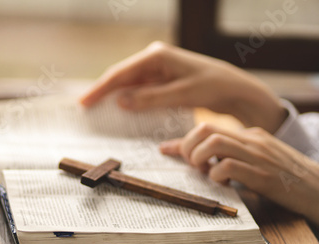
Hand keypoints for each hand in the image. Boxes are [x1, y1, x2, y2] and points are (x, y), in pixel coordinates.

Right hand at [80, 41, 286, 132]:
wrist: (234, 90)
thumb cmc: (213, 87)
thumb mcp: (182, 95)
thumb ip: (150, 98)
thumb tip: (120, 101)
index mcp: (157, 56)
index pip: (121, 73)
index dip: (101, 88)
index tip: (84, 102)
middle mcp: (154, 59)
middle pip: (122, 78)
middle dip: (104, 93)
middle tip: (85, 109)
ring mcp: (158, 70)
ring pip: (130, 86)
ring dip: (116, 99)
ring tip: (97, 112)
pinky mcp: (163, 81)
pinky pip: (142, 92)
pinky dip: (131, 103)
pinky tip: (121, 113)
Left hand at [160, 123, 318, 243]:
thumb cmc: (288, 180)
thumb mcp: (261, 162)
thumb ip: (237, 158)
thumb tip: (207, 165)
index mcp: (251, 135)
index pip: (209, 128)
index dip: (183, 140)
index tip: (165, 150)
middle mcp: (252, 140)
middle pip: (206, 129)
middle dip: (189, 146)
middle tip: (192, 165)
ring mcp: (257, 155)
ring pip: (213, 142)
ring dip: (199, 158)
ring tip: (205, 172)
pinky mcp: (262, 174)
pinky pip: (228, 165)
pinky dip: (217, 174)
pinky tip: (222, 182)